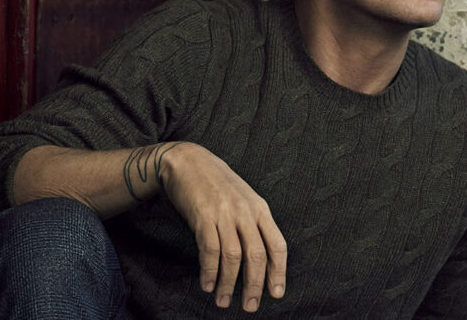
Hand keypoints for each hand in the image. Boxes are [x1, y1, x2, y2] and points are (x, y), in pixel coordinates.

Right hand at [158, 143, 286, 311]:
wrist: (188, 161)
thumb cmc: (216, 183)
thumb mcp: (243, 198)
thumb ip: (253, 223)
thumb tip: (260, 259)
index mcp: (260, 208)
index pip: (277, 245)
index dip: (278, 272)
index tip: (276, 293)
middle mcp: (245, 211)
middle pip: (256, 255)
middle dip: (254, 285)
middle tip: (250, 305)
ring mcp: (224, 213)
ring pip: (232, 257)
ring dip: (228, 283)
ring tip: (223, 300)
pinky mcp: (203, 217)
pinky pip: (209, 250)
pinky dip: (210, 271)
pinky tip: (208, 284)